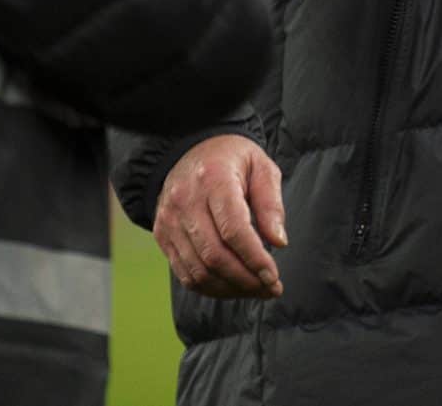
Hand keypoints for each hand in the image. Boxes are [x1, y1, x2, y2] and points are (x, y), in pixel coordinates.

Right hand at [153, 134, 287, 299]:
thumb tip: (279, 243)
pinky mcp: (162, 234)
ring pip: (197, 270)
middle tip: (270, 289)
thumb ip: (271, 204)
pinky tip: (233, 287)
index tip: (274, 277)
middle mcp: (185, 201)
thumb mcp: (262, 167)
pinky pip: (184, 272)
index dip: (254, 258)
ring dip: (229, 289)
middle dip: (245, 279)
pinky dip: (210, 288)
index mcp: (214, 179)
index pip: (233, 229)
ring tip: (256, 290)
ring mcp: (169, 220)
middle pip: (214, 255)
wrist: (190, 151)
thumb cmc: (234, 160)